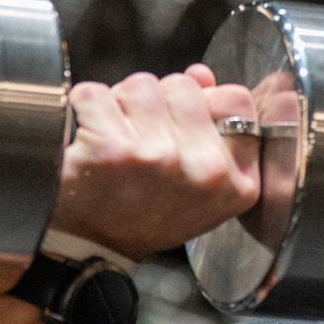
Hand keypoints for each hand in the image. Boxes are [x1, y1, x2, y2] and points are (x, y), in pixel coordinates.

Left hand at [51, 64, 261, 260]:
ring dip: (121, 103)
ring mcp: (161, 157)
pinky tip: (91, 139)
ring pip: (141, 84)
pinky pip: (96, 93)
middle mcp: (207, 170)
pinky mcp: (114, 148)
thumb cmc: (148, 214)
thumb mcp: (200, 182)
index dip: (207, 100)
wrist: (94, 248)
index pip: (237, 101)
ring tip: (118, 139)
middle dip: (159, 102)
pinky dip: (85, 108)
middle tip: (145, 140)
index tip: (185, 122)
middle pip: (184, 86)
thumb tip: (200, 75)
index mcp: (238, 182)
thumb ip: (213, 126)